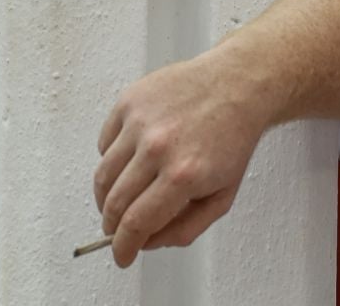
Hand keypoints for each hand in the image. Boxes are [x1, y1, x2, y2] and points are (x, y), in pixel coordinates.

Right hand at [92, 48, 275, 266]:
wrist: (236, 85)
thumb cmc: (232, 138)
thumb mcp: (222, 197)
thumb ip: (185, 228)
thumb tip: (149, 242)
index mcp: (183, 175)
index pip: (136, 223)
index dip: (123, 247)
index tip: (121, 255)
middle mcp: (157, 147)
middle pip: (114, 202)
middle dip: (111, 226)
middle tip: (116, 232)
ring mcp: (140, 122)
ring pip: (103, 174)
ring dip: (105, 197)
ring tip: (117, 202)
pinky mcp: (129, 102)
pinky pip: (105, 143)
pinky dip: (111, 160)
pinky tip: (129, 162)